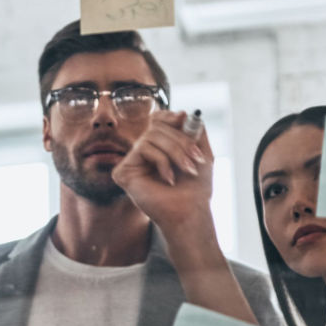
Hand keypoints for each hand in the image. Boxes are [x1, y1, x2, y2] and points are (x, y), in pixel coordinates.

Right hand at [110, 111, 213, 234]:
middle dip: (181, 141)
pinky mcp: (123, 172)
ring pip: (151, 135)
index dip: (169, 116)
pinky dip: (161, 161)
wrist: (190, 212)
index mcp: (159, 147)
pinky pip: (142, 148)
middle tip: (196, 160)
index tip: (185, 119)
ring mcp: (132, 162)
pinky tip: (168, 179)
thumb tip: (183, 113)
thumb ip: (194, 130)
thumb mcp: (202, 153)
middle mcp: (143, 153)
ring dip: (175, 152)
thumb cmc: (196, 188)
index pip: (157, 120)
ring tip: (188, 170)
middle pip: (157, 126)